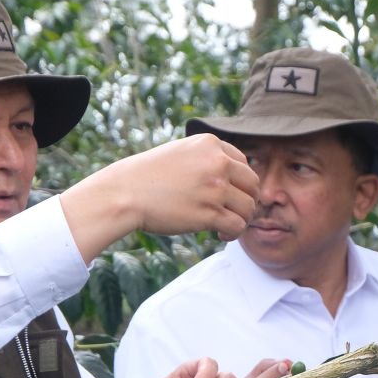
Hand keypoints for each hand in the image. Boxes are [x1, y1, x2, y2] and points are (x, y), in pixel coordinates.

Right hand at [62, 134, 257, 260]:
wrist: (124, 193)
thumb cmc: (147, 176)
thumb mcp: (180, 152)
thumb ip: (206, 158)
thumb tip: (231, 177)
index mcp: (210, 144)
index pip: (243, 163)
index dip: (240, 182)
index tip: (229, 194)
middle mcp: (217, 163)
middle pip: (252, 185)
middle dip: (247, 200)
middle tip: (234, 212)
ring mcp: (214, 188)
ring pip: (248, 207)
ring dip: (241, 219)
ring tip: (225, 225)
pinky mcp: (209, 213)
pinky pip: (238, 225)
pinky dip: (233, 233)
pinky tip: (220, 234)